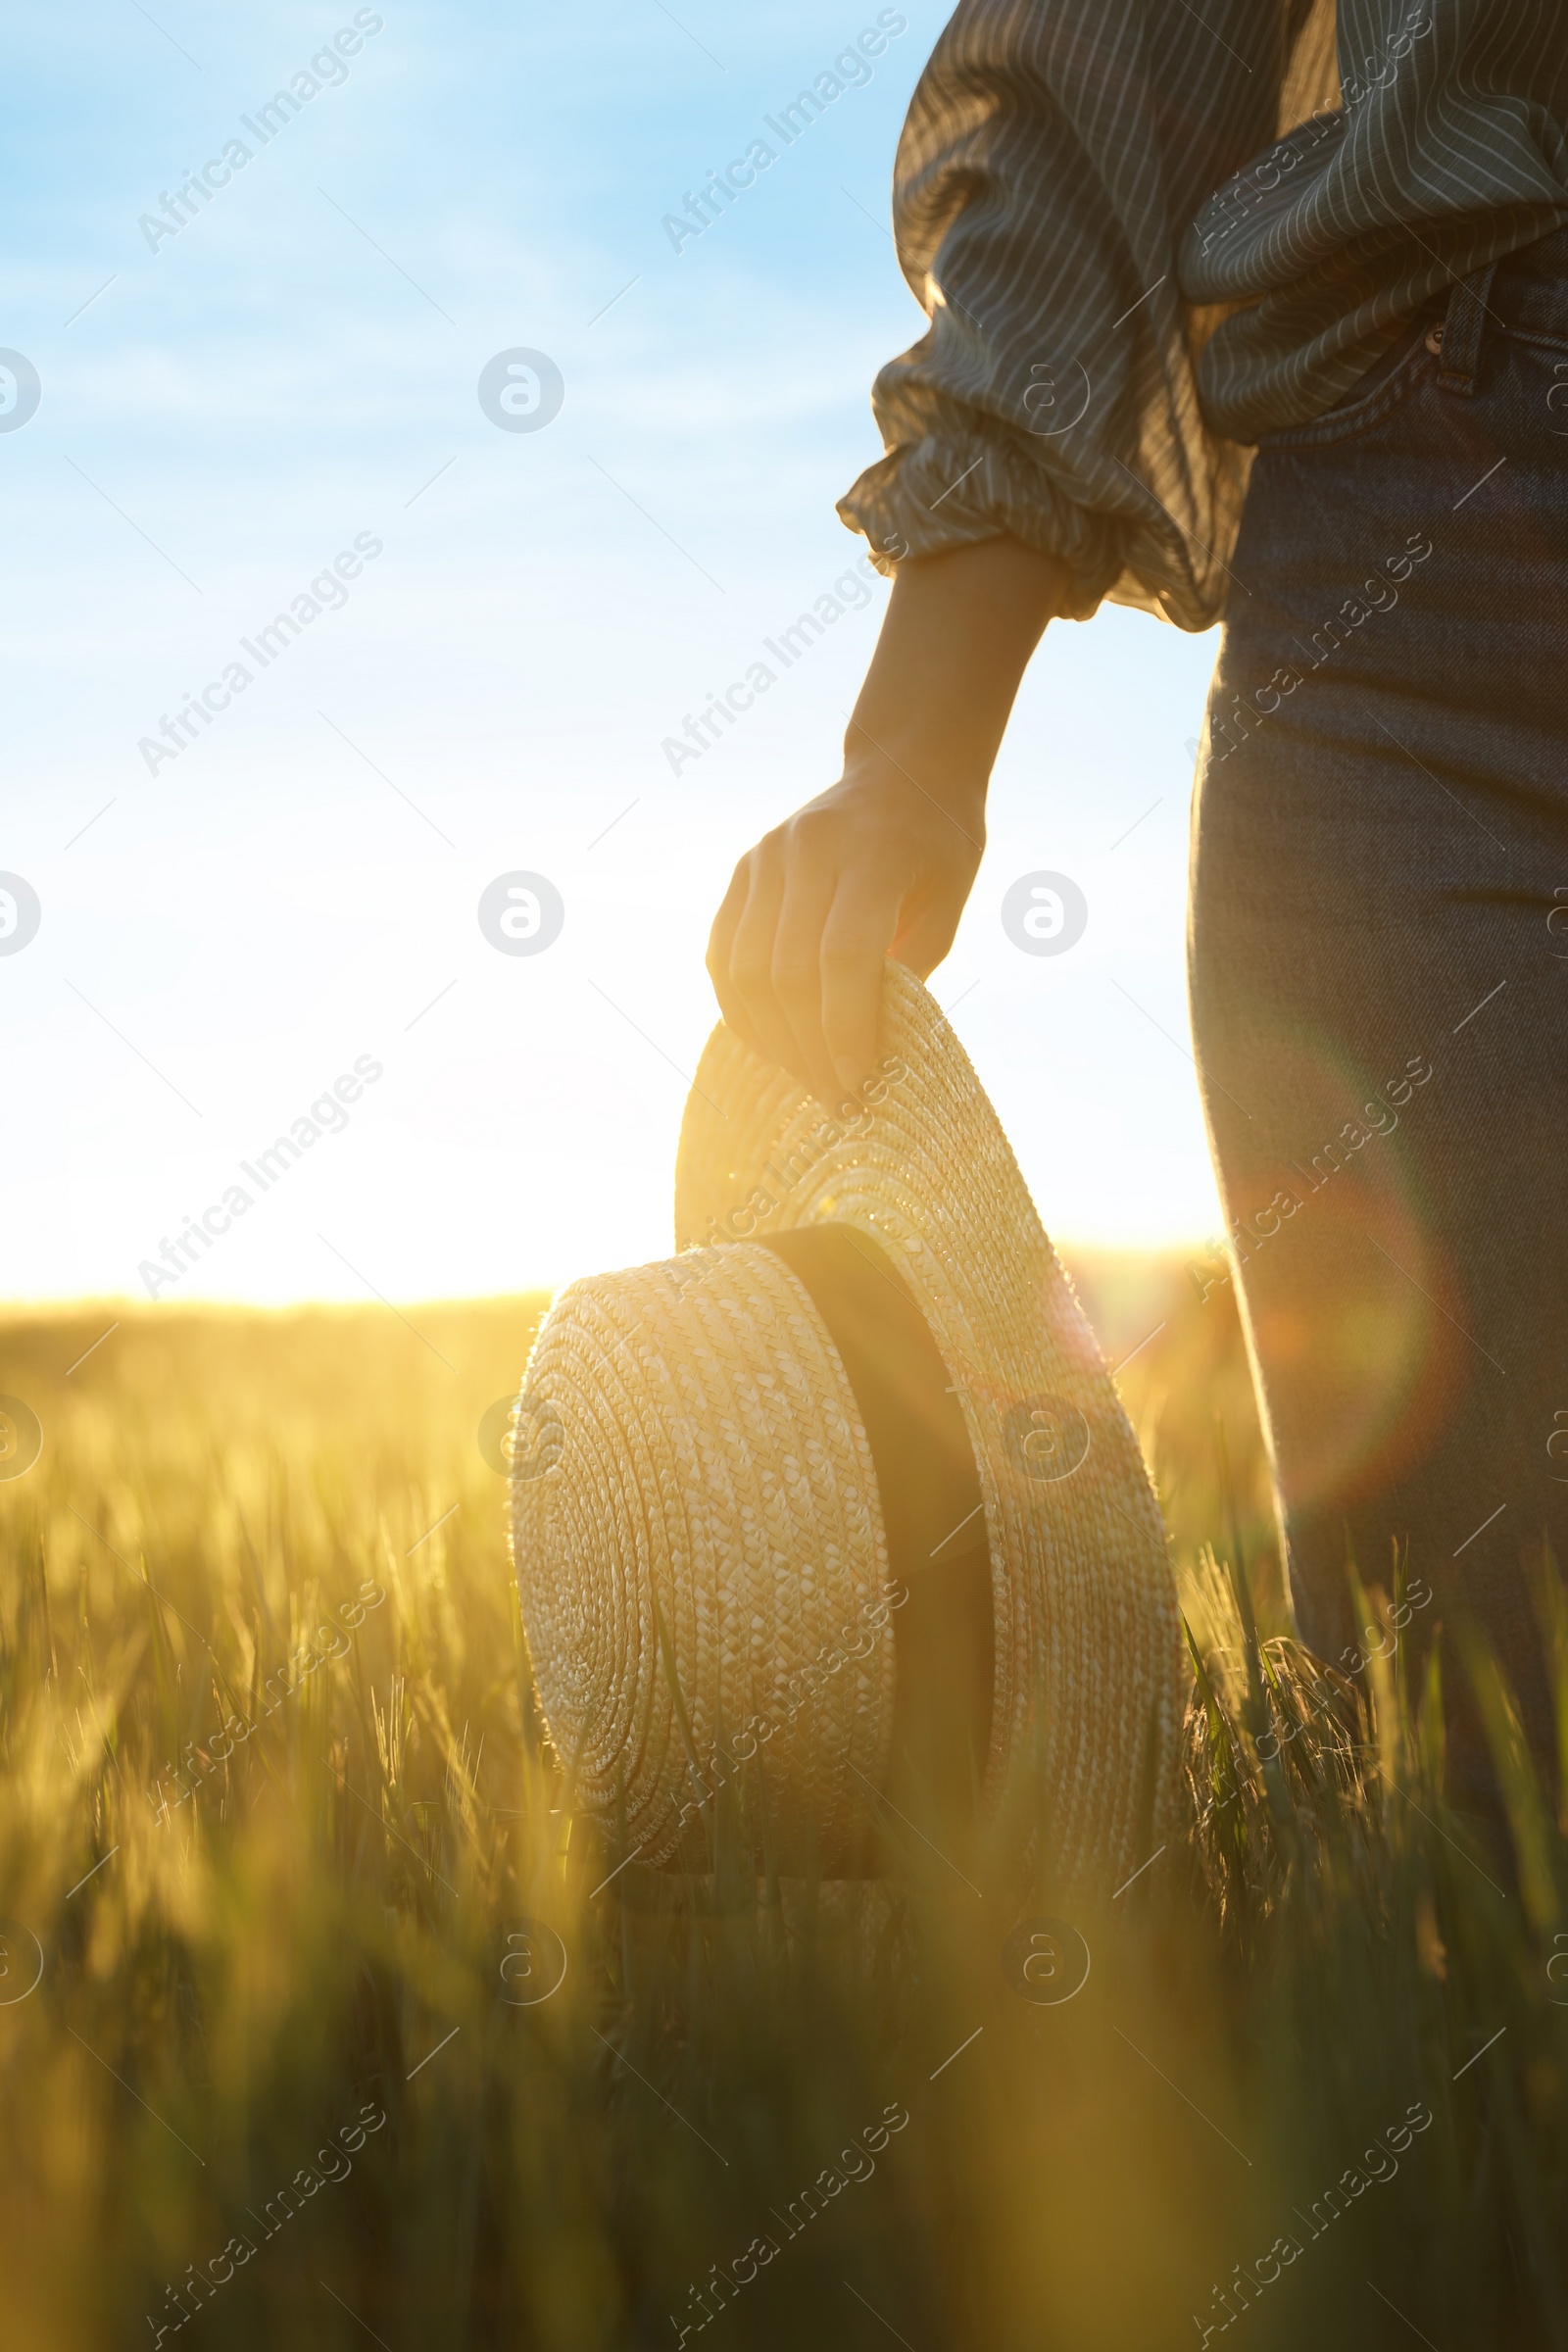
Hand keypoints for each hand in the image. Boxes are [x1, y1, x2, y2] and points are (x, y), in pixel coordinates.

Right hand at [707, 754, 983, 1101]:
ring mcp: (765, 857)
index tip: (858, 1085)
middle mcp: (808, 850)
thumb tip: (862, 1055)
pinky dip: (741, 1006)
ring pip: (744, 969)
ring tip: (803, 1078)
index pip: (842, 959)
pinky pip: (724, 953)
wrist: (903, 773)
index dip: (843, 1031)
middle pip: (786, 972)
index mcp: (873, 855)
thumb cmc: (939, 848)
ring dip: (770, 1038)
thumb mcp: (945, 908)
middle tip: (833, 1098)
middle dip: (808, 1049)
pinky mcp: (743, 870)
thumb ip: (905, 975)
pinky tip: (771, 1041)